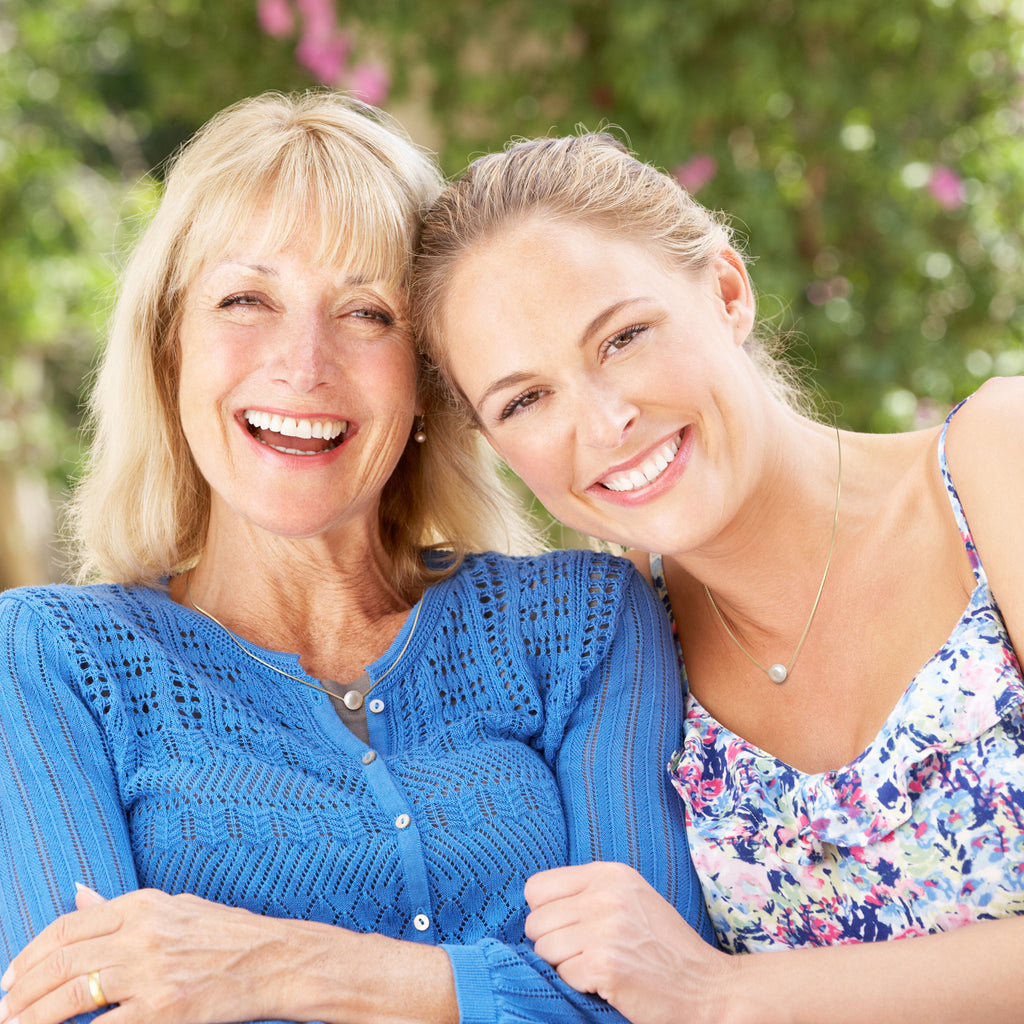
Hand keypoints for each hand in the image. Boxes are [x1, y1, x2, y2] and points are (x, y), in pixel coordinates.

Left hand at [0, 885, 318, 1023]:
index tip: (9, 980)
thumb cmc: (224, 934)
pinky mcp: (164, 1010)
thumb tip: (76, 892)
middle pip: (61, 961)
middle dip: (21, 993)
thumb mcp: (172, 907)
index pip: (67, 926)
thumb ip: (119, 906)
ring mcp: (153, 972)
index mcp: (144, 904)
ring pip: (71, 996)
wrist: (275, 960)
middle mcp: (144, 933)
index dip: (29, 955)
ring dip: (33, 1018)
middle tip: (3, 1012)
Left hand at [524, 862, 731, 1023]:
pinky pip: (563, 975)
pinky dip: (580, 984)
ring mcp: (605, 929)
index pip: (537, 888)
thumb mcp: (630, 898)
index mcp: (609, 874)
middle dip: (553, 943)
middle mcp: (604, 895)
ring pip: (544, 949)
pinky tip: (607, 981)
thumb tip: (537, 904)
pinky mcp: (605, 965)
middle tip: (586, 953)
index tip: (568, 927)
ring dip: (564, 965)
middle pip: (535, 921)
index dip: (546, 913)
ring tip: (597, 965)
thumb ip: (588, 892)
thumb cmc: (664, 945)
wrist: (709, 986)